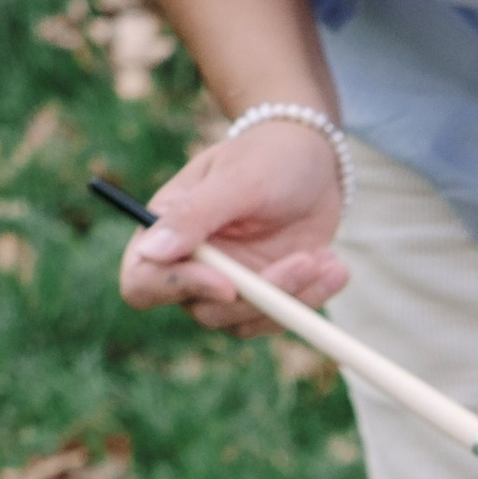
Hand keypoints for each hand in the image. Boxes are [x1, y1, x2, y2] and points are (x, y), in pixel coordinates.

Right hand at [117, 119, 347, 320]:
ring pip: (245, 323)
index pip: (143, 282)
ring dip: (290, 299)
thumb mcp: (236, 179)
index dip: (178, 290)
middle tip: (303, 261)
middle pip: (205, 311)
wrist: (312, 157)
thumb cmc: (268, 155)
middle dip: (258, 295)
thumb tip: (151, 251)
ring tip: (325, 260)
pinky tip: (334, 267)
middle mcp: (190, 265)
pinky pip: (278, 318)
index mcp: (166, 231)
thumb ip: (195, 215)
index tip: (228, 283)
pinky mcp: (263, 294)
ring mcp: (228, 283)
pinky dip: (310, 299)